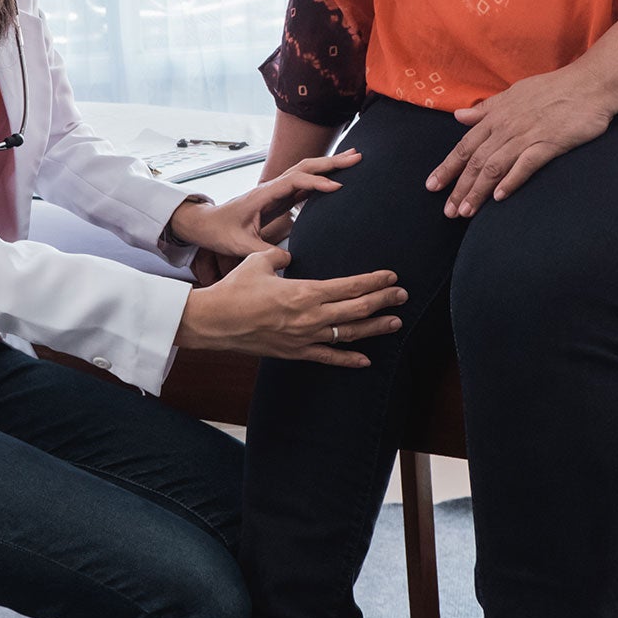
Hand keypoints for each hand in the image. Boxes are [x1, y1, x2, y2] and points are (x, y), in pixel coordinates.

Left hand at [173, 150, 359, 284]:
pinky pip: (303, 183)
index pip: (294, 182)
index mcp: (263, 195)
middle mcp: (271, 188)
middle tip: (357, 156)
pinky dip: (322, 177)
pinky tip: (337, 178)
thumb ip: (263, 251)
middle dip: (331, 161)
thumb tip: (289, 261)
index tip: (338, 188)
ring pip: (305, 171)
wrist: (205, 223)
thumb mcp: (239, 245)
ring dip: (329, 164)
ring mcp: (276, 191)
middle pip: (304, 167)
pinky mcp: (279, 198)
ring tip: (353, 158)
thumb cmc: (219, 231)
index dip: (316, 183)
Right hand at [176, 250, 404, 365]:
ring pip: (349, 334)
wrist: (215, 321)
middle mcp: (310, 317)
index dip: (374, 281)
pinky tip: (366, 360)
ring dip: (374, 328)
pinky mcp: (295, 353)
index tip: (392, 276)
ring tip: (395, 322)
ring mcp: (305, 338)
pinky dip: (348, 359)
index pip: (349, 286)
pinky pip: (328, 357)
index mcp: (304, 292)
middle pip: (357, 310)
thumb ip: (280, 257)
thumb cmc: (234, 288)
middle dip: (383, 301)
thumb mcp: (258, 261)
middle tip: (402, 295)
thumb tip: (289, 258)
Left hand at [428, 68, 613, 218]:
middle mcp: (506, 127)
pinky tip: (500, 197)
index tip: (432, 186)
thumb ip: (486, 109)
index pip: (464, 146)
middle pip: (475, 161)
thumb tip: (459, 117)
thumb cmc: (552, 89)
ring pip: (494, 166)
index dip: (447, 167)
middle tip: (447, 211)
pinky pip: (526, 164)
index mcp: (496, 116)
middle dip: (459, 187)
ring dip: (478, 190)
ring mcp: (527, 134)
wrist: (590, 84)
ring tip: (466, 212)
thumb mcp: (513, 94)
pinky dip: (511, 180)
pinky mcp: (550, 142)